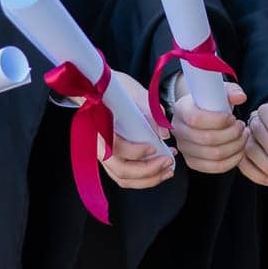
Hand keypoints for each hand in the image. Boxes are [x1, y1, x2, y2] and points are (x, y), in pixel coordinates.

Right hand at [100, 69, 175, 189]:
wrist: (102, 89)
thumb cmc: (117, 90)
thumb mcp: (134, 93)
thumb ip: (150, 111)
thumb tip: (164, 133)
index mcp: (99, 128)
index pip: (116, 148)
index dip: (136, 151)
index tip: (155, 146)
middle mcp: (98, 147)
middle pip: (121, 170)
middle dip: (148, 170)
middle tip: (168, 162)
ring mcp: (104, 157)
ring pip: (124, 179)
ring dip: (149, 179)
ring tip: (169, 170)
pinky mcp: (112, 161)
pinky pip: (126, 177)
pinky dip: (144, 178)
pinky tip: (161, 170)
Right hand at [171, 82, 249, 173]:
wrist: (202, 114)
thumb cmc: (211, 102)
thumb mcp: (220, 91)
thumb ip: (231, 91)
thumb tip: (241, 97)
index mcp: (181, 109)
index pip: (196, 119)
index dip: (218, 120)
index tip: (232, 117)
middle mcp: (178, 131)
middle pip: (207, 139)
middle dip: (231, 133)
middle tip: (242, 126)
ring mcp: (184, 149)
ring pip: (214, 155)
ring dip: (235, 146)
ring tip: (243, 136)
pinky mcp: (193, 162)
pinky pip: (215, 168)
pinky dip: (232, 160)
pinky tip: (240, 150)